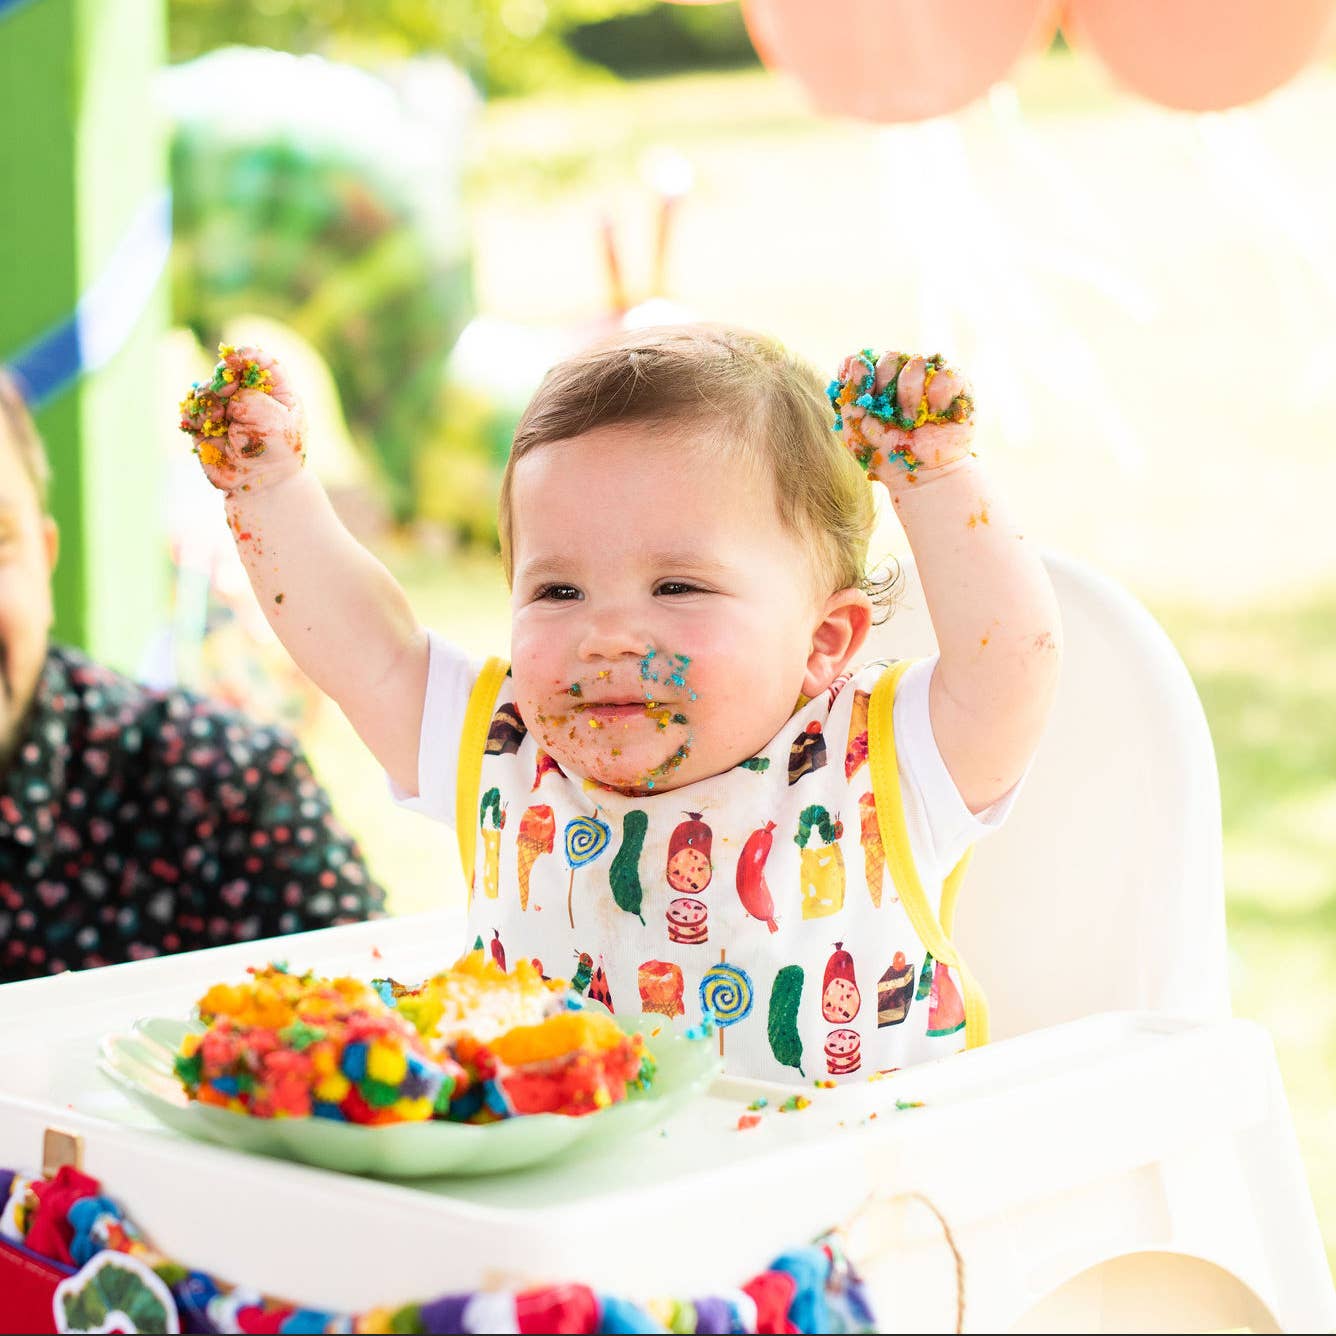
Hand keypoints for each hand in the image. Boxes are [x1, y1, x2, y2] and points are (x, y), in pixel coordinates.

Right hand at [179, 345, 306, 493]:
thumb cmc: (278, 453)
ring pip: (206, 388)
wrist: (262, 484)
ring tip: (218, 417)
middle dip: (223, 377)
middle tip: (225, 391)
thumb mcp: (277, 424)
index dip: (246, 355)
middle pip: (228, 370)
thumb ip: (254, 402)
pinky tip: (205, 426)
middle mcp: (248, 395)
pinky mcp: (204, 424)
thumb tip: (227, 393)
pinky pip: (190, 409)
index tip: (235, 359)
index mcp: (274, 390)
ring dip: (208, 398)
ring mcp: (224, 408)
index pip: (260, 361)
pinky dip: (194, 413)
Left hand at [830, 351, 974, 487]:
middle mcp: (901, 371)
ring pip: (917, 362)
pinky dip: (938, 400)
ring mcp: (929, 374)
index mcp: (875, 378)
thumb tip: (857, 359)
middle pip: (891, 357)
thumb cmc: (885, 453)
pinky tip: (936, 416)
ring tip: (915, 422)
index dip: (865, 384)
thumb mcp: (855, 429)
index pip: (865, 360)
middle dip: (889, 393)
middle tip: (895, 420)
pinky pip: (946, 374)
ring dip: (912, 400)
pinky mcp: (956, 381)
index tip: (868, 408)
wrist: (922, 475)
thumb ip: (851, 393)